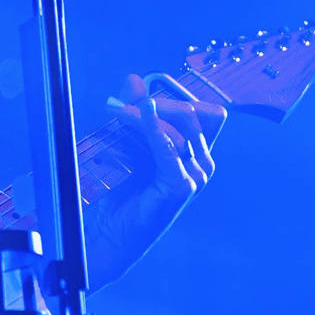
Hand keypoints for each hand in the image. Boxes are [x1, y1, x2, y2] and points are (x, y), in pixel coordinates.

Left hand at [84, 73, 225, 288]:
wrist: (110, 235)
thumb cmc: (120, 194)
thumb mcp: (126, 146)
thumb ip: (133, 113)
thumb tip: (135, 78)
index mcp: (195, 153)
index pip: (204, 111)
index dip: (178, 95)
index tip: (144, 91)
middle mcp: (201, 163)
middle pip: (193, 113)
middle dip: (157, 102)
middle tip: (119, 104)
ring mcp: (195, 176)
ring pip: (180, 127)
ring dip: (145, 116)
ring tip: (115, 112)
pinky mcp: (181, 187)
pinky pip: (170, 149)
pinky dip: (153, 128)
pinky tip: (139, 115)